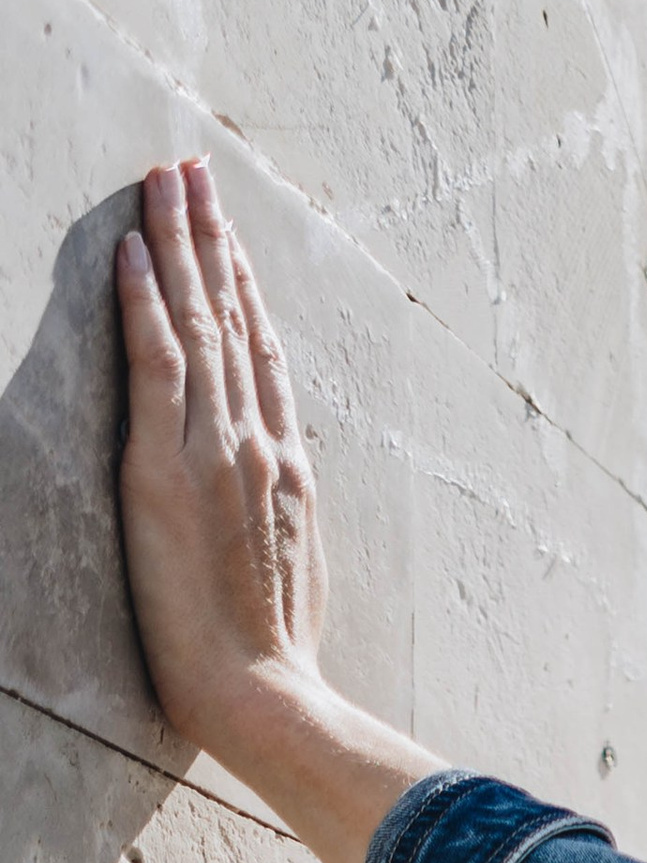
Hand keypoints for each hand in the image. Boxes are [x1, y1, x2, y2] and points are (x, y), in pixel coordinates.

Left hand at [115, 154, 438, 862]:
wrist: (266, 695)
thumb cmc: (277, 661)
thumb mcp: (296, 575)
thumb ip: (283, 519)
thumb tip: (280, 496)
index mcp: (288, 470)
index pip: (264, 357)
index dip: (246, 288)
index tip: (232, 236)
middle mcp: (257, 444)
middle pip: (233, 319)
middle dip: (213, 238)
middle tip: (194, 168)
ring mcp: (214, 451)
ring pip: (197, 323)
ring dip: (179, 243)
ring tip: (163, 179)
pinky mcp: (166, 468)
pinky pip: (156, 364)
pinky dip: (146, 301)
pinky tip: (134, 248)